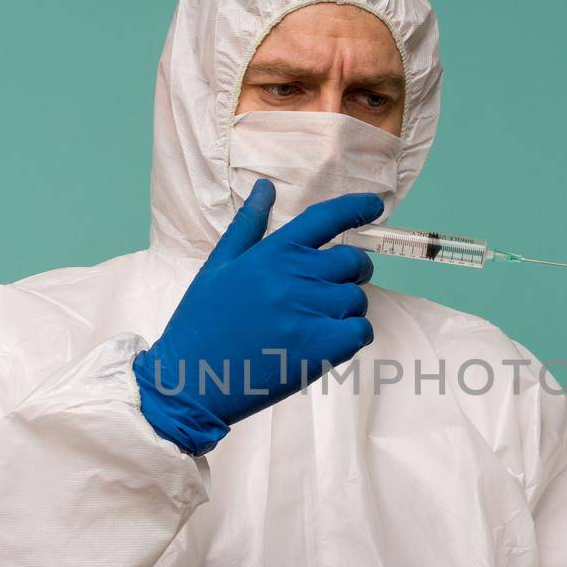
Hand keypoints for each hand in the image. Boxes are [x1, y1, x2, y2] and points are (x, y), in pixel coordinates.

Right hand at [133, 179, 381, 453]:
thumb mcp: (218, 266)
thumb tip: (266, 188)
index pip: (327, 218)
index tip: (375, 206)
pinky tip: (325, 343)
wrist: (192, 379)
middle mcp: (295, 276)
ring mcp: (310, 312)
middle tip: (332, 288)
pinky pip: (361, 331)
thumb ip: (248, 225)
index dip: (357, 208)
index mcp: (272, 253)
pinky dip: (352, 336)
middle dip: (353, 271)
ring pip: (357, 300)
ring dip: (346, 309)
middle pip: (353, 262)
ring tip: (314, 324)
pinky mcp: (322, 348)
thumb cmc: (202, 322)